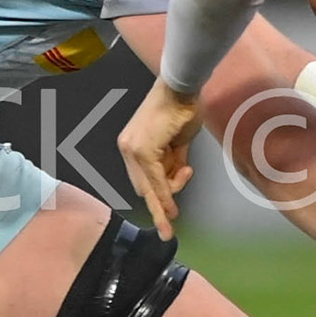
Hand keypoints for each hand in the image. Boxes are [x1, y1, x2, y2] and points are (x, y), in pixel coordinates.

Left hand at [117, 79, 201, 237]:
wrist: (182, 88)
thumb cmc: (183, 108)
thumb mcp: (178, 142)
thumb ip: (174, 162)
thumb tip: (176, 177)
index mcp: (132, 145)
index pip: (142, 179)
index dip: (156, 197)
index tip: (167, 215)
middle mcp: (127, 148)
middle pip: (143, 187)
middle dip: (160, 206)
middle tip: (169, 228)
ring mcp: (132, 150)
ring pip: (150, 187)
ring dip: (170, 193)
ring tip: (188, 173)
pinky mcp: (143, 151)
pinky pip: (156, 181)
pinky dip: (166, 195)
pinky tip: (172, 210)